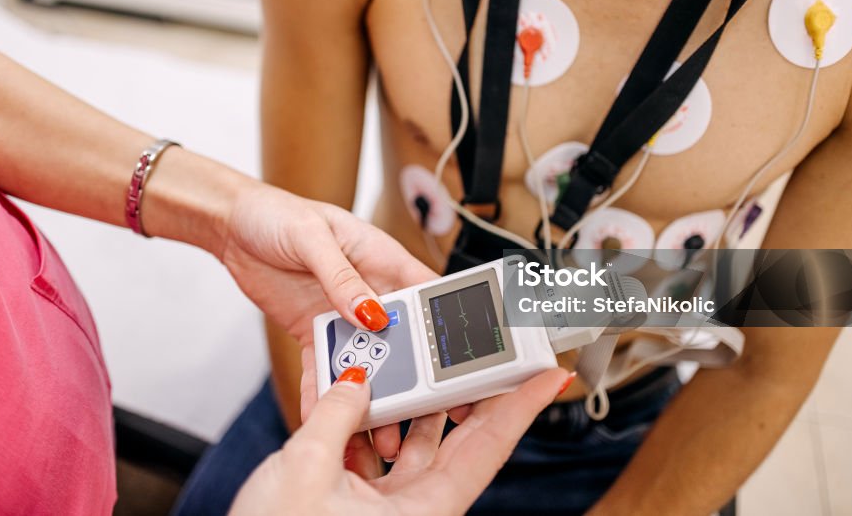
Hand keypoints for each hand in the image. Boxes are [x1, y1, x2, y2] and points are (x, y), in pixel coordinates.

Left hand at [216, 179, 436, 414]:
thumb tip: (369, 312)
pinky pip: (324, 365)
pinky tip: (321, 412)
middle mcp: (368, 289)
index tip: (444, 361)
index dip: (438, 326)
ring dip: (367, 388)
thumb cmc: (276, 213)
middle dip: (405, 374)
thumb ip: (341, 276)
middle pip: (399, 337)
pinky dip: (323, 390)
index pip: (422, 294)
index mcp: (381, 258)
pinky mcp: (314, 330)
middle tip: (406, 408)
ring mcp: (341, 313)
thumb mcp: (312, 237)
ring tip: (369, 423)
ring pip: (365, 357)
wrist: (231, 225)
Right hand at [229, 366, 572, 515]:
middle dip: (470, 393)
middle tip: (488, 352)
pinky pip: (379, 455)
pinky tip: (361, 400)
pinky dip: (371, 426)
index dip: (520, 407)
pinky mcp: (363, 506)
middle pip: (458, 439)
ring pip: (415, 444)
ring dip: (408, 406)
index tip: (547, 376)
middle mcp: (417, 509)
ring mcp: (391, 507)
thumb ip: (336, 414)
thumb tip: (355, 381)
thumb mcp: (305, 470)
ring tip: (411, 365)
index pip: (488, 448)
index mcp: (424, 511)